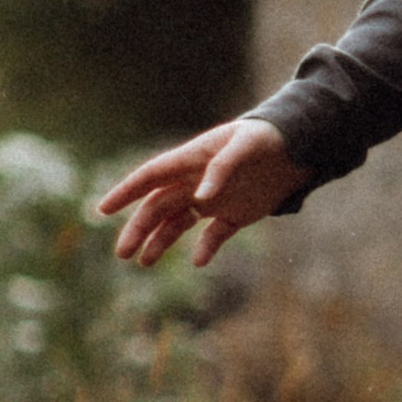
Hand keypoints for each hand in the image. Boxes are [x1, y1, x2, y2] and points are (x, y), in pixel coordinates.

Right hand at [98, 117, 306, 270]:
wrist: (299, 148)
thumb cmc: (268, 138)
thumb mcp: (246, 146)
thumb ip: (222, 168)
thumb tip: (201, 198)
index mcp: (192, 159)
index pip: (151, 176)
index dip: (126, 192)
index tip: (102, 209)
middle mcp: (196, 181)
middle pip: (158, 206)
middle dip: (138, 228)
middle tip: (123, 253)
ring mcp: (213, 199)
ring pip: (178, 223)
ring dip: (160, 241)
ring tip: (144, 262)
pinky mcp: (235, 214)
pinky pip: (214, 234)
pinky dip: (205, 248)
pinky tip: (198, 261)